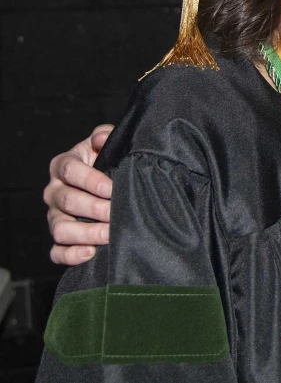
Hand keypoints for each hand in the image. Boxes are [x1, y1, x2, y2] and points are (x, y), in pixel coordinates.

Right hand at [44, 124, 113, 265]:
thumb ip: (104, 135)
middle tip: (116, 212)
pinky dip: (70, 255)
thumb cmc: (106, 160)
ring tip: (109, 234)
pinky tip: (90, 253)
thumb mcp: (105, 143)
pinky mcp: (60, 238)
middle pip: (67, 201)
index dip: (90, 179)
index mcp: (63, 165)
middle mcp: (55, 191)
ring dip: (85, 233)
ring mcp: (55, 216)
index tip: (112, 188)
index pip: (70, 171)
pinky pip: (56, 252)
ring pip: (60, 228)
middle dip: (94, 208)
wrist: (106, 181)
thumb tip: (102, 137)